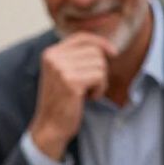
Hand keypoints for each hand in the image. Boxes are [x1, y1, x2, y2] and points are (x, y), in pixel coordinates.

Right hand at [30, 33, 115, 160]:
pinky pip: (99, 77)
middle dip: (99, 69)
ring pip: (100, 64)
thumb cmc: (61, 102)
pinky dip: (99, 89)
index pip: (81, 37)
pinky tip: (88, 99)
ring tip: (86, 93)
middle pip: (94, 52)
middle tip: (88, 87)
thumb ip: (76, 57)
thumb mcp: (64, 73)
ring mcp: (61, 69)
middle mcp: (54, 58)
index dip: (100, 42)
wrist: (50, 127)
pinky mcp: (71, 82)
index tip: (113, 53)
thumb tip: (106, 47)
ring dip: (100, 81)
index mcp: (50, 53)